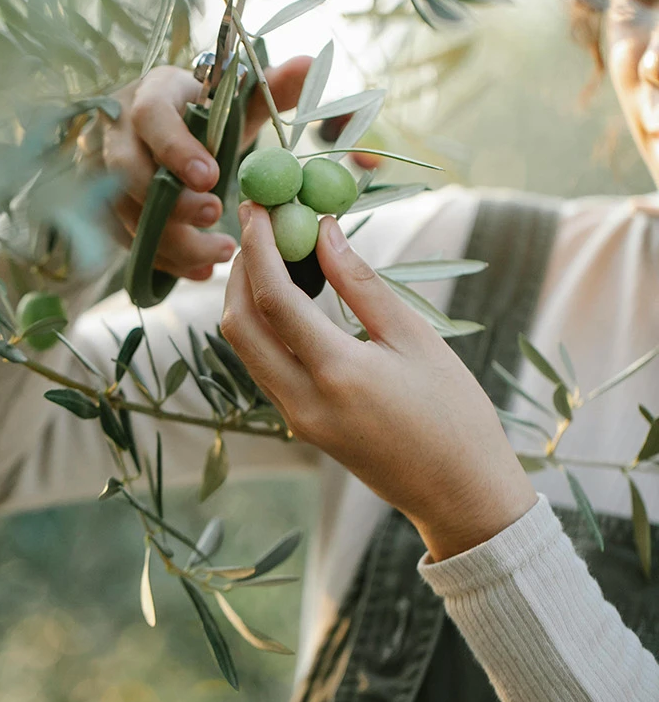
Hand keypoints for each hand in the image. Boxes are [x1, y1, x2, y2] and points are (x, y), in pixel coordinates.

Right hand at [78, 58, 310, 281]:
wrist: (167, 128)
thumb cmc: (204, 112)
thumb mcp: (236, 98)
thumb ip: (272, 86)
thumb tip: (309, 64)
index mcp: (151, 94)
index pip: (150, 116)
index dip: (176, 149)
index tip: (212, 177)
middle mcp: (119, 132)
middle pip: (127, 172)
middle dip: (171, 202)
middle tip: (215, 215)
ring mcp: (105, 172)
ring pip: (125, 214)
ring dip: (173, 241)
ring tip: (222, 252)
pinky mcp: (108, 208)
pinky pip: (128, 241)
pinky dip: (166, 260)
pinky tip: (201, 269)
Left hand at [221, 203, 536, 561]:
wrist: (461, 496)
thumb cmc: (454, 413)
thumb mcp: (415, 339)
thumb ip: (362, 284)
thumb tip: (324, 232)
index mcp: (337, 374)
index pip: (274, 299)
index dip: (259, 247)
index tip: (260, 206)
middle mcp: (303, 400)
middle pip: (239, 324)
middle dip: (240, 269)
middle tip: (257, 225)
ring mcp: (296, 419)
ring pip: (245, 348)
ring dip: (246, 297)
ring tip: (271, 252)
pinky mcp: (301, 426)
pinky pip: (264, 367)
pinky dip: (263, 326)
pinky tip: (286, 296)